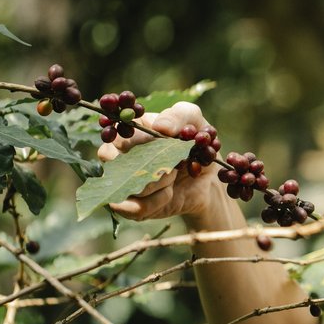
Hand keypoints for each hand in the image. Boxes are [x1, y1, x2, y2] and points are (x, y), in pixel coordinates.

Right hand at [96, 102, 227, 223]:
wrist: (208, 178)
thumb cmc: (195, 143)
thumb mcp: (194, 121)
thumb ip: (179, 115)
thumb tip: (160, 127)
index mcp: (128, 132)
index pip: (115, 135)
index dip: (136, 140)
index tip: (160, 142)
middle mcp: (119, 157)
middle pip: (115, 162)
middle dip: (150, 163)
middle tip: (173, 162)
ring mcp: (124, 183)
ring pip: (126, 186)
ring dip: (156, 182)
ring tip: (174, 175)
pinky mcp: (133, 206)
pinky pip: (135, 208)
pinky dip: (157, 200)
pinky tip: (170, 192)